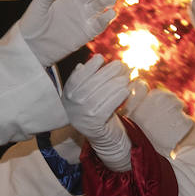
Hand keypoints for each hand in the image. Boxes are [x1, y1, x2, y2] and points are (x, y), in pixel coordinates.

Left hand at [16, 0, 116, 66]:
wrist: (33, 47)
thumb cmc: (32, 22)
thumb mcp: (39, 5)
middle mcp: (78, 1)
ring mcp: (84, 16)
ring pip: (100, 5)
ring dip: (107, 1)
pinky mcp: (87, 31)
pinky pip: (99, 24)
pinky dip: (106, 19)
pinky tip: (110, 14)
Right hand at [61, 55, 131, 171]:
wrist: (103, 138)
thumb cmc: (96, 110)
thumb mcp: (87, 95)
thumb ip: (86, 79)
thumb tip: (91, 61)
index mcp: (68, 95)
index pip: (77, 78)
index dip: (89, 67)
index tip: (100, 58)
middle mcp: (72, 106)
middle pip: (91, 84)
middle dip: (107, 72)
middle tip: (121, 65)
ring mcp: (83, 116)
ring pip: (101, 94)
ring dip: (116, 83)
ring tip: (126, 76)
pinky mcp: (95, 125)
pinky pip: (108, 107)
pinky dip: (118, 97)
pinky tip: (126, 89)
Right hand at [122, 81, 192, 153]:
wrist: (139, 151)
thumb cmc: (131, 130)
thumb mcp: (127, 108)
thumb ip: (136, 92)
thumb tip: (142, 82)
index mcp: (155, 93)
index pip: (165, 97)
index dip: (160, 108)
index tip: (153, 118)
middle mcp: (167, 99)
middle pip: (176, 103)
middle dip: (170, 114)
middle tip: (159, 127)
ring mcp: (177, 111)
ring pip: (182, 113)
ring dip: (176, 122)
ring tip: (165, 133)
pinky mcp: (185, 123)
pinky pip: (189, 123)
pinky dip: (183, 131)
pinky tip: (172, 137)